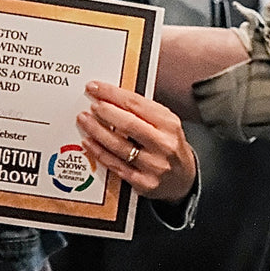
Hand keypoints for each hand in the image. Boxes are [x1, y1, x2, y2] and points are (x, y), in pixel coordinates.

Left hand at [77, 82, 196, 201]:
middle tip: (91, 105)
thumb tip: (111, 96)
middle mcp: (163, 144)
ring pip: (119, 146)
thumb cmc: (170, 146)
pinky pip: (116, 165)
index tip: (96, 87)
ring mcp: (154, 165)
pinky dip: (99, 152)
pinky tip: (89, 143)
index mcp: (169, 124)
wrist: (184, 179)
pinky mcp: (144, 182)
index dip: (112, 94)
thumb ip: (142, 110)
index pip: (136, 103)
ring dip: (97, 131)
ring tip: (85, 120)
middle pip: (128, 124)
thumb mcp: (165, 123)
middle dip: (105, 112)